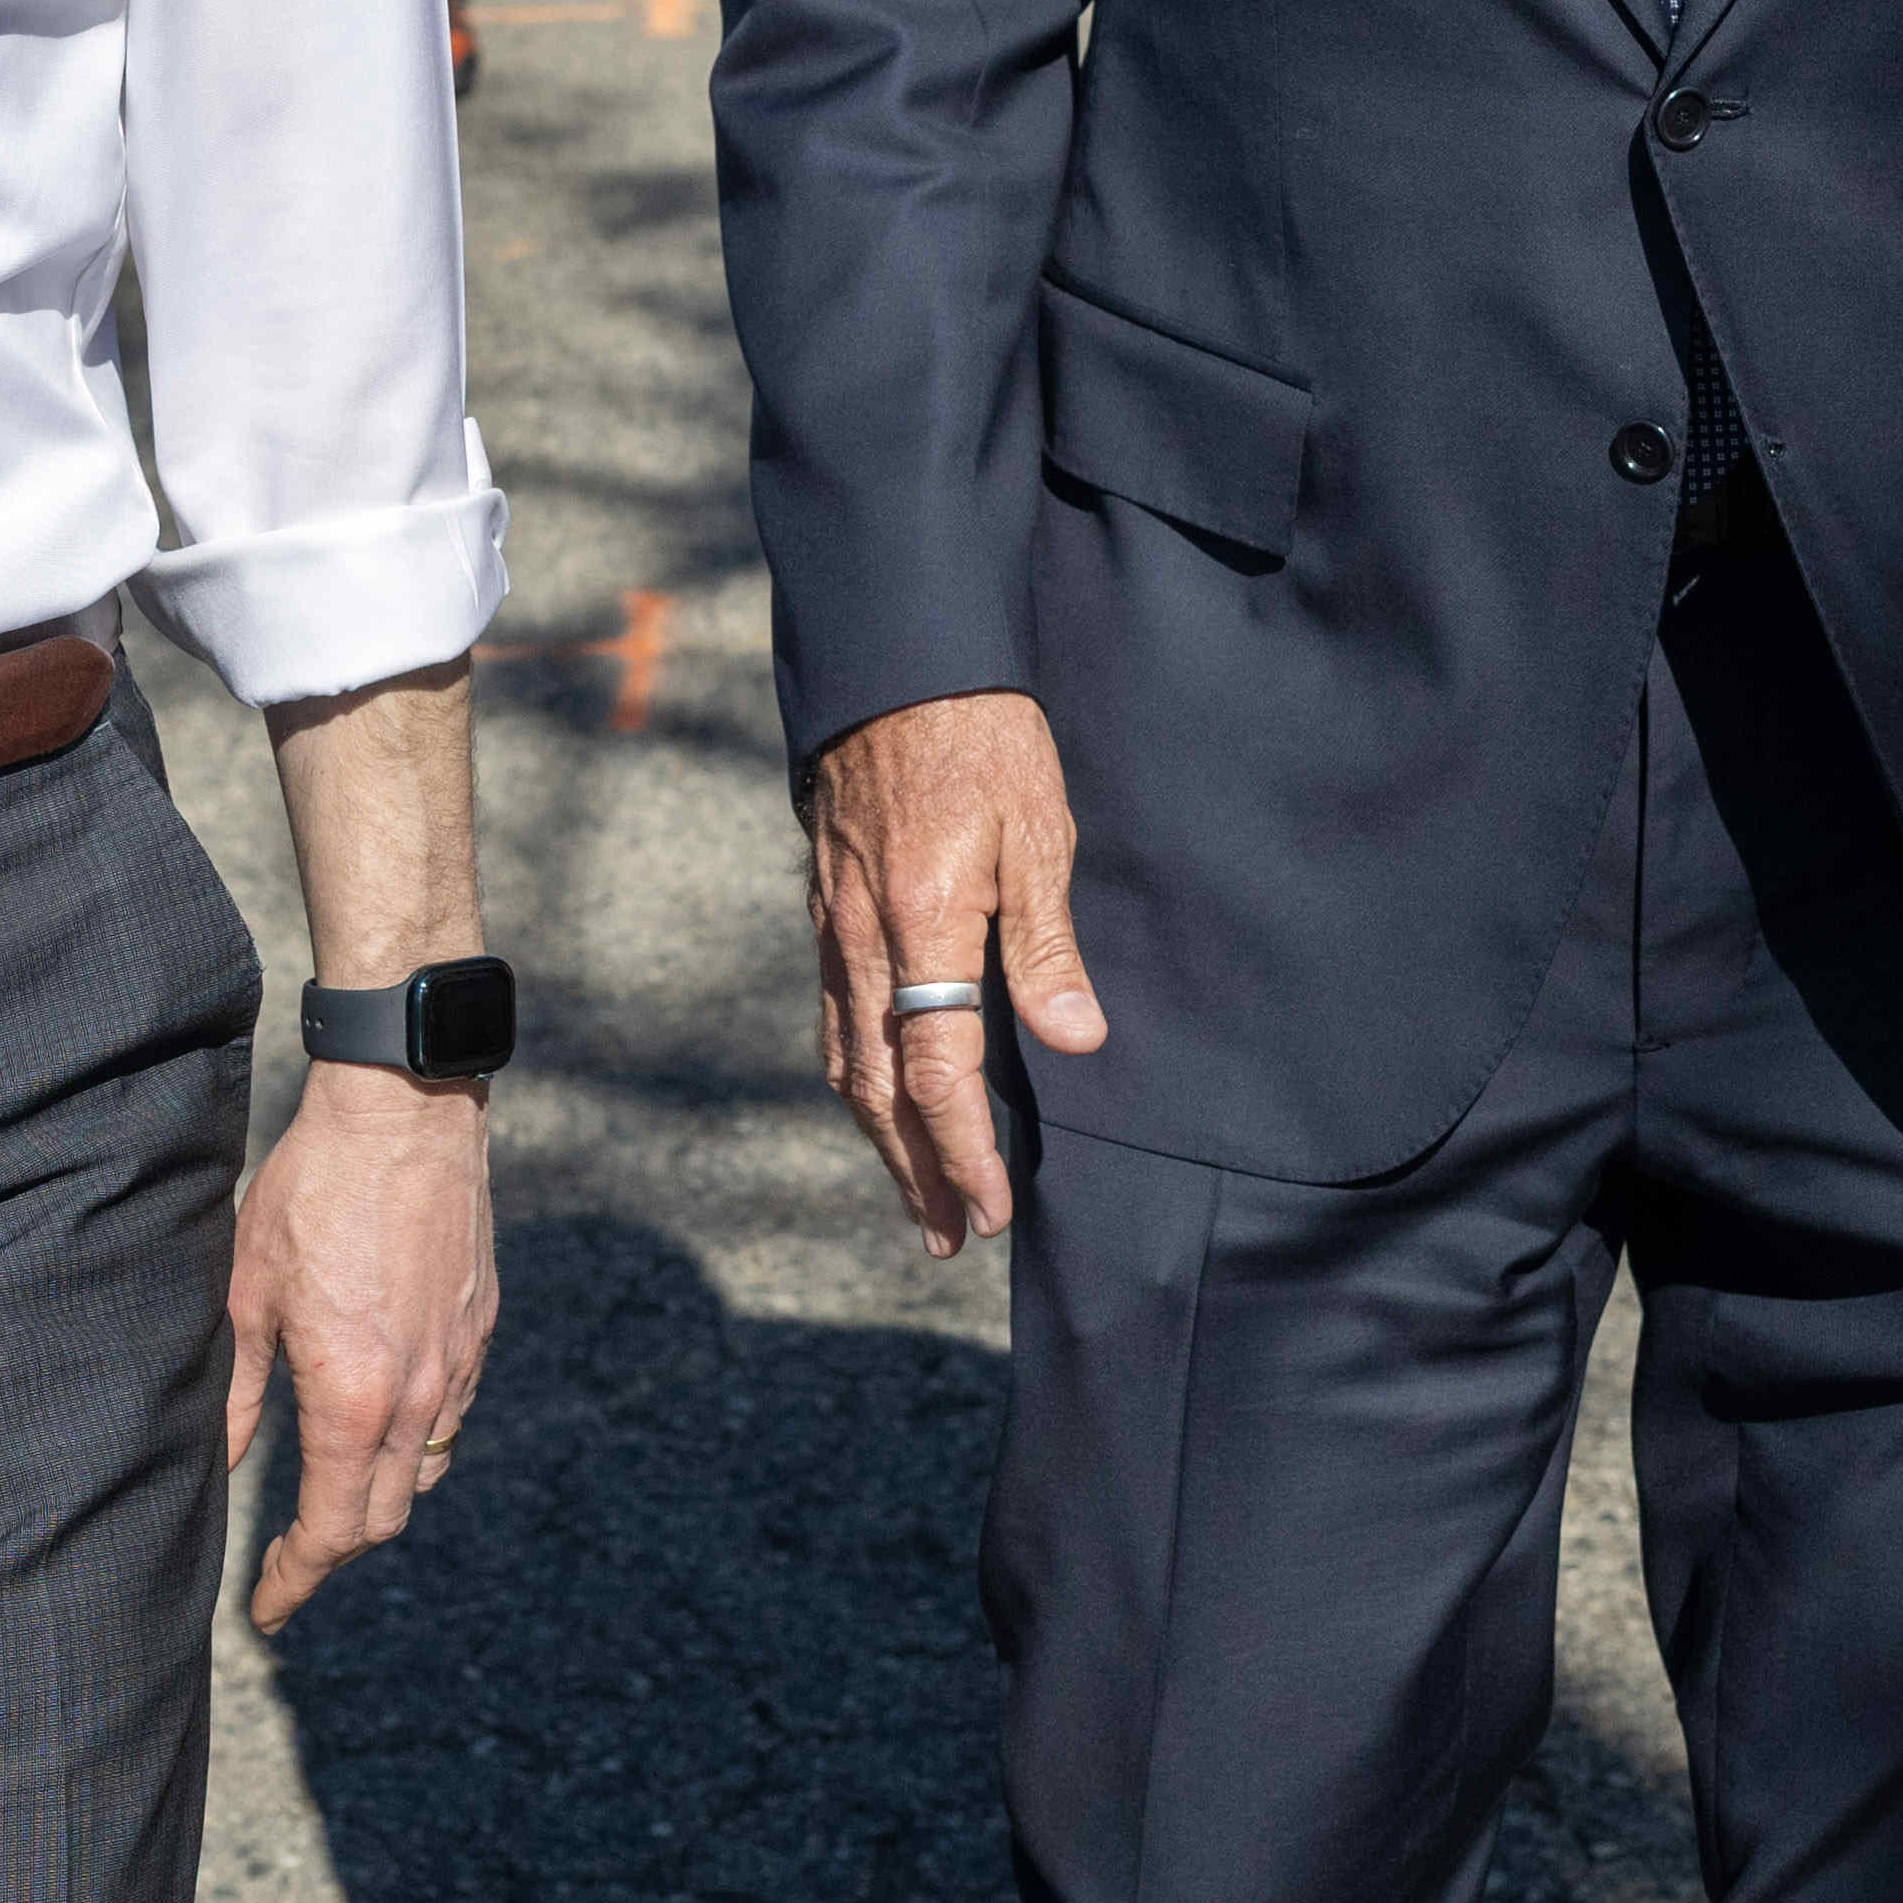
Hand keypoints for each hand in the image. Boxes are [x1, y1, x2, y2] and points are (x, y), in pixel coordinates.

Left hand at [224, 1058, 498, 1630]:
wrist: (403, 1112)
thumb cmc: (311, 1192)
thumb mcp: (247, 1293)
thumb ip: (234, 1391)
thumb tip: (219, 1464)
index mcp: (352, 1399)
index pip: (329, 1530)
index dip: (295, 1580)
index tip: (266, 1608)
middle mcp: (416, 1396)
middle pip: (382, 1517)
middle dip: (333, 1549)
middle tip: (288, 1556)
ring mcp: (457, 1363)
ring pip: (424, 1470)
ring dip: (377, 1497)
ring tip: (332, 1489)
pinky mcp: (479, 1328)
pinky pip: (451, 1413)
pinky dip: (415, 1439)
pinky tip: (379, 1414)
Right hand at [799, 690, 1109, 1252]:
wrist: (894, 664)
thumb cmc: (980, 739)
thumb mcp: (1035, 831)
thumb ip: (1046, 944)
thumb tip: (1076, 1042)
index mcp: (921, 928)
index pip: (937, 1073)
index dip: (962, 1151)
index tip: (990, 1210)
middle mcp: (862, 942)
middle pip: (878, 1088)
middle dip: (913, 1170)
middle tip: (945, 1238)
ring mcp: (835, 928)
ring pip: (846, 1061)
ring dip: (880, 1137)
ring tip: (913, 1192)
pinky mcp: (827, 910)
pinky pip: (835, 1018)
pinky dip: (859, 1077)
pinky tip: (881, 1096)